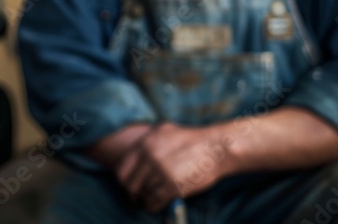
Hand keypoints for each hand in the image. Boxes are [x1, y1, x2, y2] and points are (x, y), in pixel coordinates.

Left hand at [113, 122, 233, 212]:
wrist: (216, 148)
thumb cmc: (192, 140)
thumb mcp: (164, 130)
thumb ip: (147, 141)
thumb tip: (133, 152)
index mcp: (145, 143)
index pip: (121, 169)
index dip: (124, 180)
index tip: (129, 186)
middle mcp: (150, 157)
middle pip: (129, 185)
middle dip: (133, 193)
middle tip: (138, 197)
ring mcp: (162, 171)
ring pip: (142, 195)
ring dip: (145, 199)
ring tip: (151, 199)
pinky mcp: (173, 186)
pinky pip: (154, 202)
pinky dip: (153, 206)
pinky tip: (158, 204)